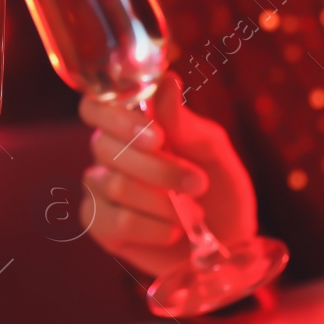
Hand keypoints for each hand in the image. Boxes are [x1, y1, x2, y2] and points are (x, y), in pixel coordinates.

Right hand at [79, 74, 256, 277]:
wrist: (229, 242)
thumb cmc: (219, 187)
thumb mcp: (211, 151)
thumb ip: (184, 122)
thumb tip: (166, 81)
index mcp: (129, 125)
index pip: (94, 107)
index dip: (116, 117)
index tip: (158, 136)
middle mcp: (107, 153)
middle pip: (105, 147)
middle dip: (160, 168)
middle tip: (197, 183)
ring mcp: (99, 190)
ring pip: (116, 185)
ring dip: (165, 202)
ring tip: (194, 211)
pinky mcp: (101, 226)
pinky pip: (117, 222)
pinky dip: (154, 228)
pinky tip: (173, 230)